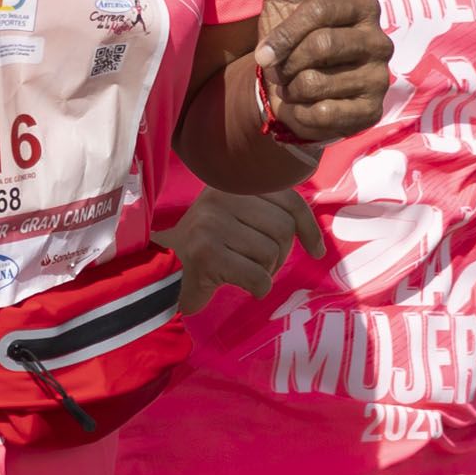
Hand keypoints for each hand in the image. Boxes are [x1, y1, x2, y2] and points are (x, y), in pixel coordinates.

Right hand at [161, 188, 325, 314]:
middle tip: (259, 265)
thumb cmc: (206, 248)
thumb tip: (309, 230)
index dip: (308, 227)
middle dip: (279, 255)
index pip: (288, 199)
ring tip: (243, 272)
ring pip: (270, 253)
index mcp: (231, 185)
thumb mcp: (234, 217)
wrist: (159, 271)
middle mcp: (219, 197)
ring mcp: (210, 224)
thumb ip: (265, 211)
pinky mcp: (205, 254)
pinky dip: (259, 289)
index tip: (316, 251)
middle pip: (282, 229)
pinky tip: (244, 288)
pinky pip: (257, 277)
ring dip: (265, 272)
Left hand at [254, 0, 394, 147]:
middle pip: (319, 48)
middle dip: (286, 62)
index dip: (283, 34)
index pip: (318, 13)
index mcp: (364, 5)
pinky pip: (325, 114)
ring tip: (295, 84)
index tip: (262, 52)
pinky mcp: (372, 113)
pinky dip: (302, 112)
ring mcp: (381, 78)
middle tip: (281, 69)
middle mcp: (381, 40)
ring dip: (291, 88)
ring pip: (317, 83)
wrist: (293, 87)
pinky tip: (307, 105)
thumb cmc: (291, 34)